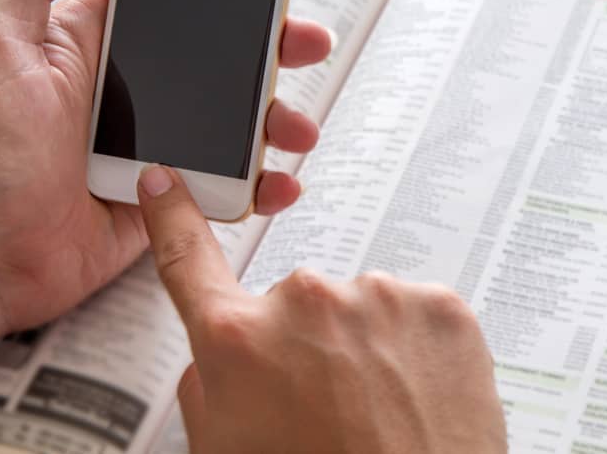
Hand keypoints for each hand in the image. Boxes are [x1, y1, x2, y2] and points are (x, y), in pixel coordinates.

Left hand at [0, 0, 331, 371]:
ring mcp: (157, 149)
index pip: (171, 9)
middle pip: (218, 64)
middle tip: (309, 44)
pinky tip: (282, 183)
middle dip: (271, 53)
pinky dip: (262, 186)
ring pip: (234, 126)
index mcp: (96, 51)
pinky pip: (228, 186)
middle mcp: (134, 95)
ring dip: (277, 121)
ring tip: (299, 129)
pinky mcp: (172, 200)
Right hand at [137, 165, 507, 453]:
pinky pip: (415, 314)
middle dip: (310, 344)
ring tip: (379, 412)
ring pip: (362, 309)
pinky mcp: (441, 306)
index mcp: (239, 338)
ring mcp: (379, 296)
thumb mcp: (224, 448)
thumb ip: (208, 382)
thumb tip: (219, 346)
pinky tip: (416, 397)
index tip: (165, 180)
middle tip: (330, 407)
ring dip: (367, 347)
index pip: (189, 259)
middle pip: (298, 303)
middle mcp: (306, 301)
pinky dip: (416, 350)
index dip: (172, 216)